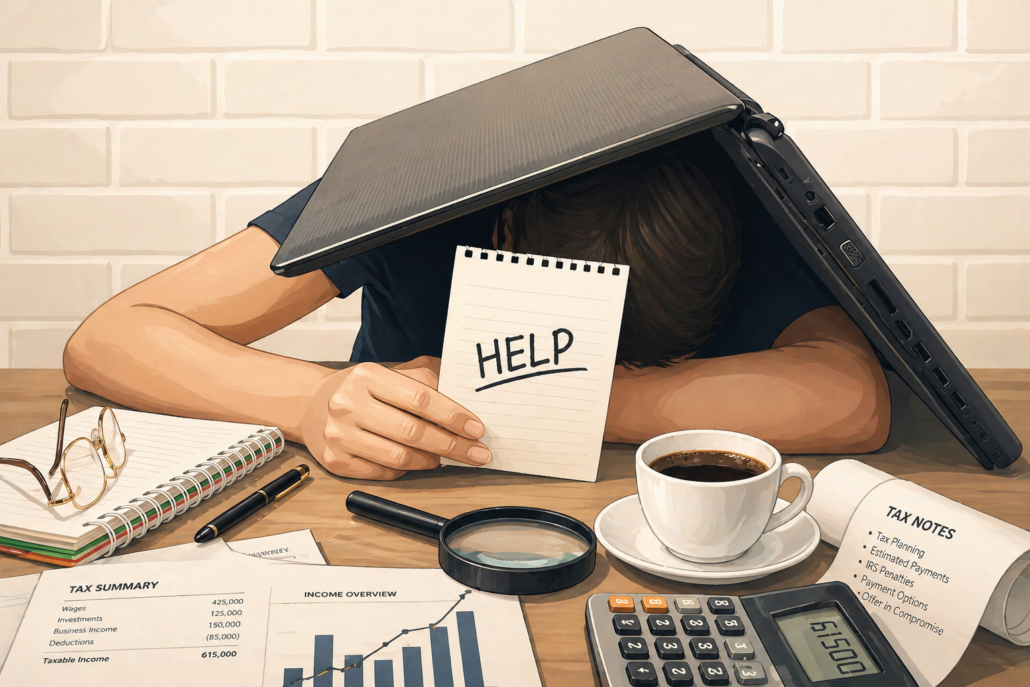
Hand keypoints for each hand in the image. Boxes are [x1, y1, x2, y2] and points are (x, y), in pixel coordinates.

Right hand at [300, 357, 488, 479]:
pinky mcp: (335, 461)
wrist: (312, 403)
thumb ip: (425, 380)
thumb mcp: (389, 373)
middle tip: (476, 453)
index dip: (453, 416)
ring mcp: (339, 435)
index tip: (476, 428)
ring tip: (445, 457)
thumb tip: (465, 396)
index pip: (420, 398)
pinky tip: (416, 463)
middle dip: (451, 445)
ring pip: (398, 457)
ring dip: (430, 460)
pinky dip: (405, 471)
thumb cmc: (361, 389)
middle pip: (412, 432)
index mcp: (368, 376)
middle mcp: (349, 404)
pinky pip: (382, 473)